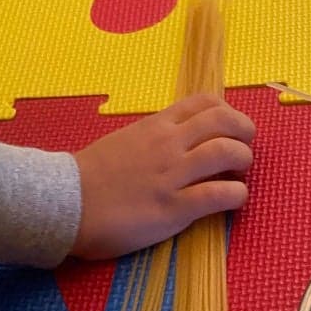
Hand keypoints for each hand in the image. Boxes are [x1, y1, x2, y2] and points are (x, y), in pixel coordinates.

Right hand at [72, 94, 255, 259]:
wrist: (65, 204)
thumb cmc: (93, 176)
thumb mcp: (126, 141)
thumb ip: (157, 138)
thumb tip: (185, 142)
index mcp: (156, 126)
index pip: (205, 102)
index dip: (229, 112)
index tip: (231, 129)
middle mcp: (168, 144)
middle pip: (224, 121)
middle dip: (245, 132)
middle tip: (244, 150)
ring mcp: (171, 175)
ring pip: (226, 153)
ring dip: (244, 161)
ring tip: (239, 174)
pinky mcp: (174, 208)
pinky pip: (218, 194)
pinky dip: (237, 195)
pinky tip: (234, 200)